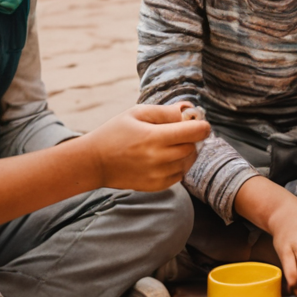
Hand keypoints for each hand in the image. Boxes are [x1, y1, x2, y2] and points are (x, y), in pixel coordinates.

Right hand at [81, 104, 209, 190]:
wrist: (94, 162)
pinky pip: (179, 175)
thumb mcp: (137, 113)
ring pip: (188, 162)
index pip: (194, 132)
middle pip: (192, 147)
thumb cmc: (115, 133)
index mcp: (154, 137)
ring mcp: (158, 175)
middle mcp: (158, 158)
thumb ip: (165, 112)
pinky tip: (164, 158)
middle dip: (191, 139)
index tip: (199, 123)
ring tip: (170, 145)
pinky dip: (178, 166)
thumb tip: (188, 110)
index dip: (201, 126)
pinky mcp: (156, 186)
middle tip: (180, 132)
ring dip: (185, 152)